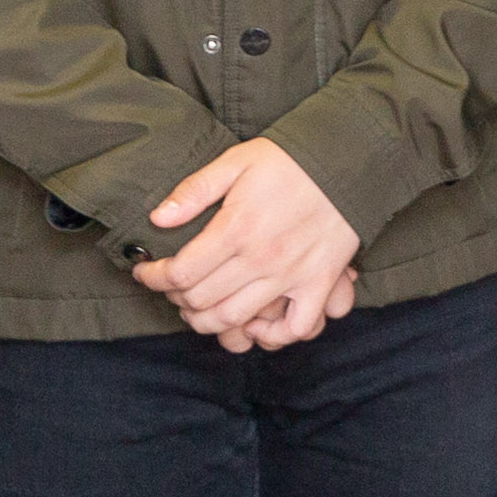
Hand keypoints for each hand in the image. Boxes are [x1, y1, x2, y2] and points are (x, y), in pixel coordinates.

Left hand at [136, 139, 361, 350]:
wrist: (350, 160)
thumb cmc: (291, 160)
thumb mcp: (237, 160)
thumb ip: (194, 190)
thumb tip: (158, 218)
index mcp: (236, 228)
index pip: (179, 273)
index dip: (153, 277)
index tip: (146, 271)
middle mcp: (261, 258)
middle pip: (200, 301)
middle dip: (175, 299)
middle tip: (172, 288)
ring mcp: (292, 275)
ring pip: (235, 319)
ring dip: (207, 321)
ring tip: (199, 308)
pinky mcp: (320, 282)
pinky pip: (296, 326)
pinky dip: (273, 336)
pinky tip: (256, 325)